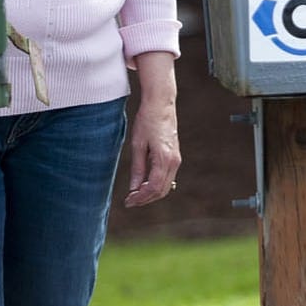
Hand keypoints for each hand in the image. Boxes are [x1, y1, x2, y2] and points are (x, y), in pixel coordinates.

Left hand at [124, 51, 180, 207]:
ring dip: (151, 193)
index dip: (141, 198)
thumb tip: (134, 189)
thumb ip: (137, 169)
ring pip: (166, 186)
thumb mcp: (138, 145)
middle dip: (146, 199)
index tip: (128, 201)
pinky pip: (167, 177)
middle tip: (130, 201)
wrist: (161, 104)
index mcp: (164, 158)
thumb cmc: (147, 121)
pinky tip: (144, 184)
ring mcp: (176, 159)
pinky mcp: (175, 156)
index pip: (154, 188)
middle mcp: (174, 161)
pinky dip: (156, 185)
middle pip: (162, 190)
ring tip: (135, 194)